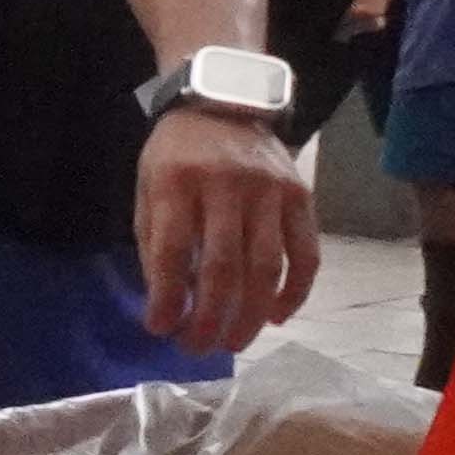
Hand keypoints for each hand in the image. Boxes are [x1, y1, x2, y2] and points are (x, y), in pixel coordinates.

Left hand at [135, 105, 318, 350]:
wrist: (225, 105)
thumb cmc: (177, 158)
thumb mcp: (148, 190)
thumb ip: (156, 244)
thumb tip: (168, 304)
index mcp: (177, 182)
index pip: (172, 252)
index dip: (167, 298)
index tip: (160, 329)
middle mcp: (227, 185)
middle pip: (223, 267)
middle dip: (210, 317)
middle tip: (198, 348)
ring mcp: (270, 190)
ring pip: (266, 267)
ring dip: (250, 315)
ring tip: (233, 343)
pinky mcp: (301, 196)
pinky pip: (305, 253)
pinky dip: (294, 292)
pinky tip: (276, 317)